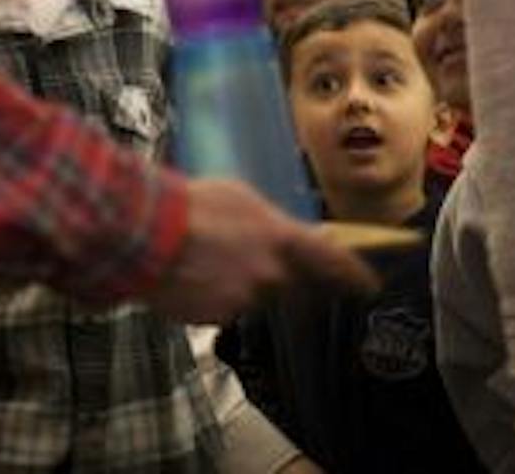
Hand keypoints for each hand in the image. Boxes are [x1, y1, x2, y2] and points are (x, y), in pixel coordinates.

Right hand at [142, 178, 377, 325]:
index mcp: (282, 240)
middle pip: (299, 288)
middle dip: (297, 281)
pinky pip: (226, 308)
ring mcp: (243, 300)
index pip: (336, 264)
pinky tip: (197, 274)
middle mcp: (270, 276)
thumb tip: (284, 232)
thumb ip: (271, 222)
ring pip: (258, 297)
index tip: (369, 285)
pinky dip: (217, 296)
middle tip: (274, 266)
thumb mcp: (240, 197)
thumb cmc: (191, 205)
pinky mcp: (216, 318)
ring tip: (214, 260)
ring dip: (246, 284)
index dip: (356, 277)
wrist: (145, 233)